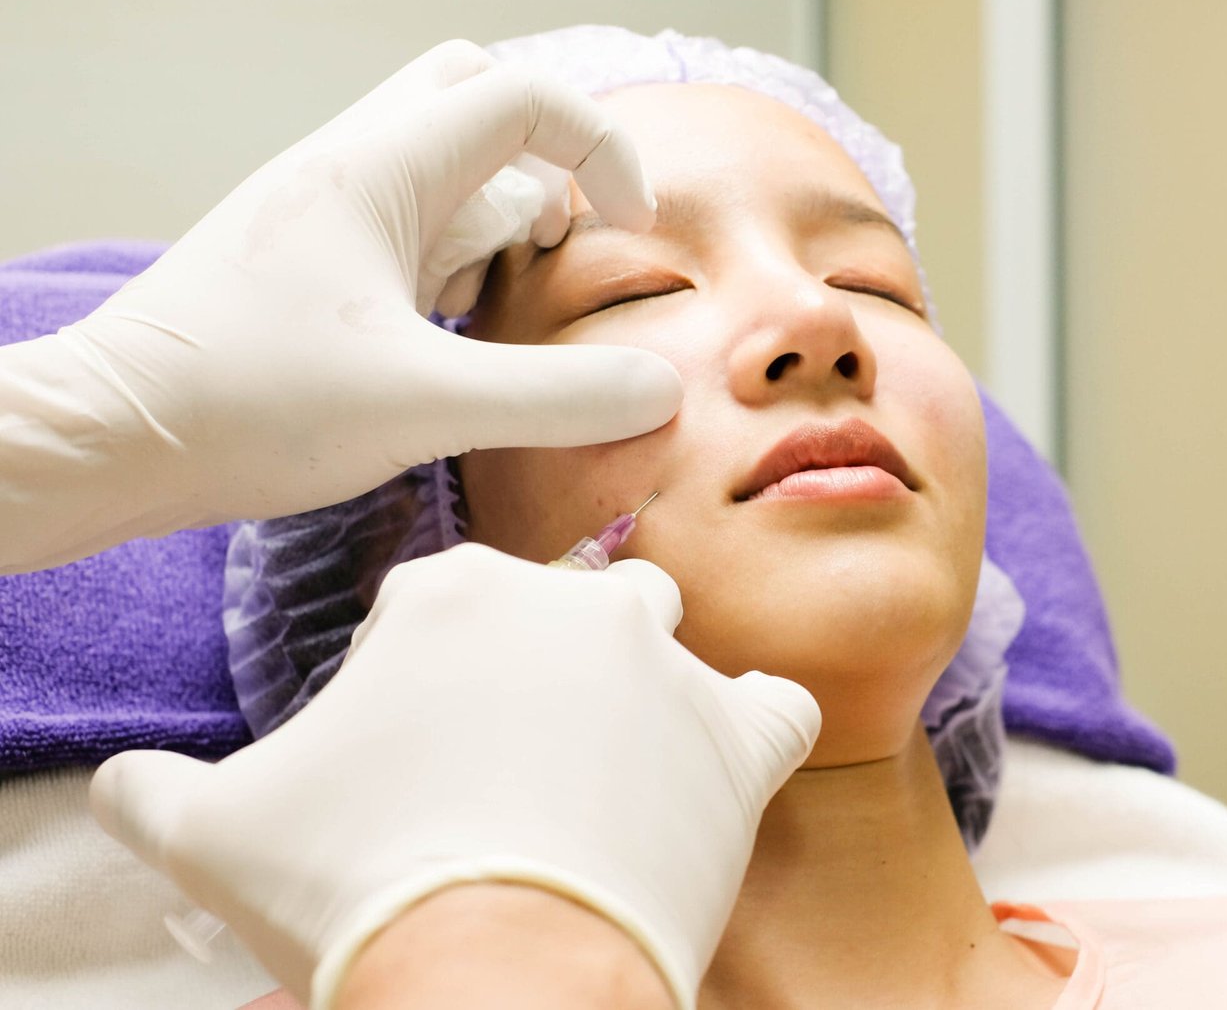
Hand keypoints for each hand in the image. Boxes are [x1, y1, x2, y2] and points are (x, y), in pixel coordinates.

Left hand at [0, 40, 680, 570]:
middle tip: (567, 243)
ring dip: (499, 214)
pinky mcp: (304, 261)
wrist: (111, 438)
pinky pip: (406, 224)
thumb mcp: (424, 407)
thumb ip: (555, 398)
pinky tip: (449, 337)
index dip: (603, 148)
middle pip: (475, 95)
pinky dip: (453, 259)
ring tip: (507, 306)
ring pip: (441, 162)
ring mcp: (323, 212)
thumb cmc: (251, 406)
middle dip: (548, 157)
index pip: (523, 97)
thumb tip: (661, 390)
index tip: (633, 232)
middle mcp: (350, 168)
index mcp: (380, 170)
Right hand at [88, 544, 819, 1009]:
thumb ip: (157, 790)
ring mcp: (662, 665)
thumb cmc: (351, 881)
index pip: (436, 606)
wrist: (488, 961)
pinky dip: (755, 734)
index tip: (413, 743)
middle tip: (506, 760)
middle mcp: (566, 604)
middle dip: (535, 667)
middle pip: (559, 609)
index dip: (419, 676)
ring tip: (607, 769)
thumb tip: (121, 782)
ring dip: (641, 688)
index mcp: (447, 596)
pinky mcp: (736, 738)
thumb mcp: (210, 831)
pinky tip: (720, 772)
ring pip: (664, 639)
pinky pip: (774, 710)